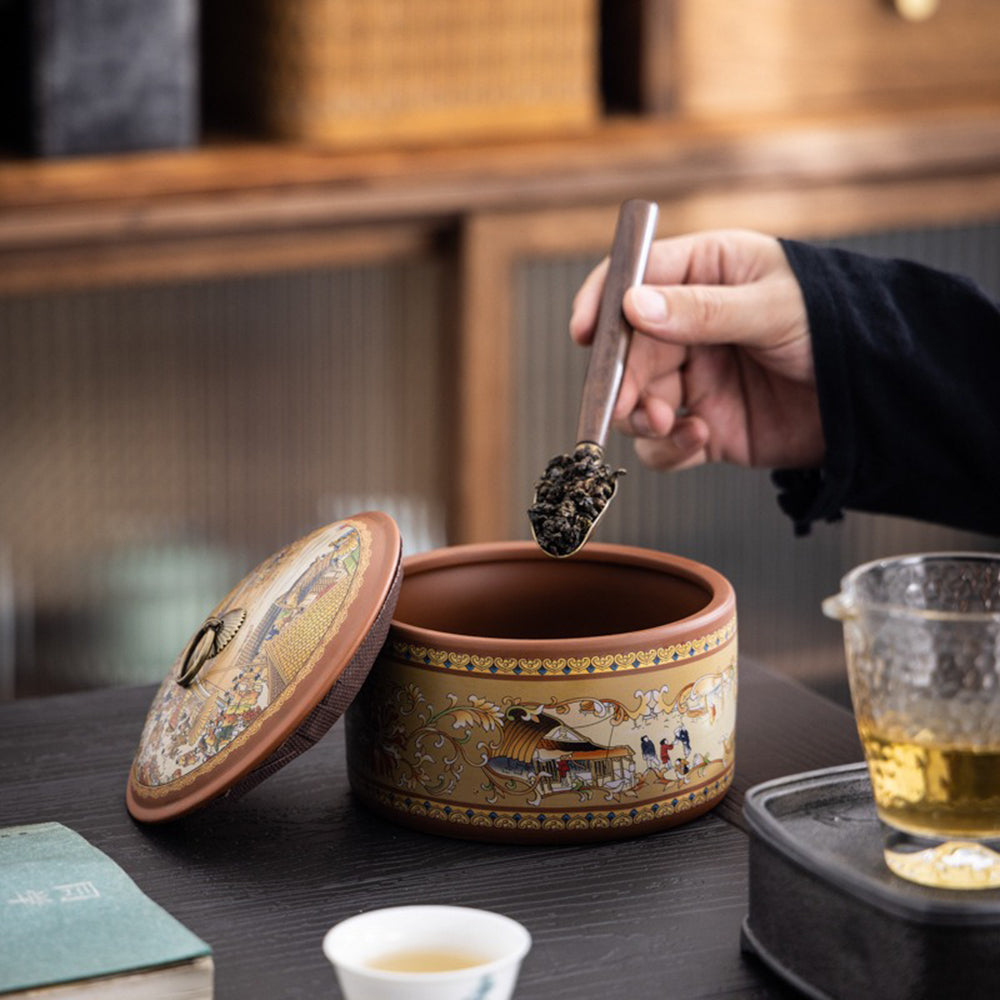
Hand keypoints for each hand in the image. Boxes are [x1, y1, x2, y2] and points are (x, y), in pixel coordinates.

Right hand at [570, 229, 822, 470]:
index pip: (633, 278)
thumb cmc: (837, 324)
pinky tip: (698, 440)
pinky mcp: (706, 425)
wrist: (882, 394)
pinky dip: (668, 449)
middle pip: (627, 350)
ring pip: (636, 400)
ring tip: (669, 425)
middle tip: (628, 404)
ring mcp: (695, 378)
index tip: (586, 334)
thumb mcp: (772, 307)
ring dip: (640, 417)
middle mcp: (689, 326)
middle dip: (621, 379)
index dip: (601, 304)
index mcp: (703, 274)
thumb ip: (702, 310)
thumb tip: (633, 307)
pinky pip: (663, 444)